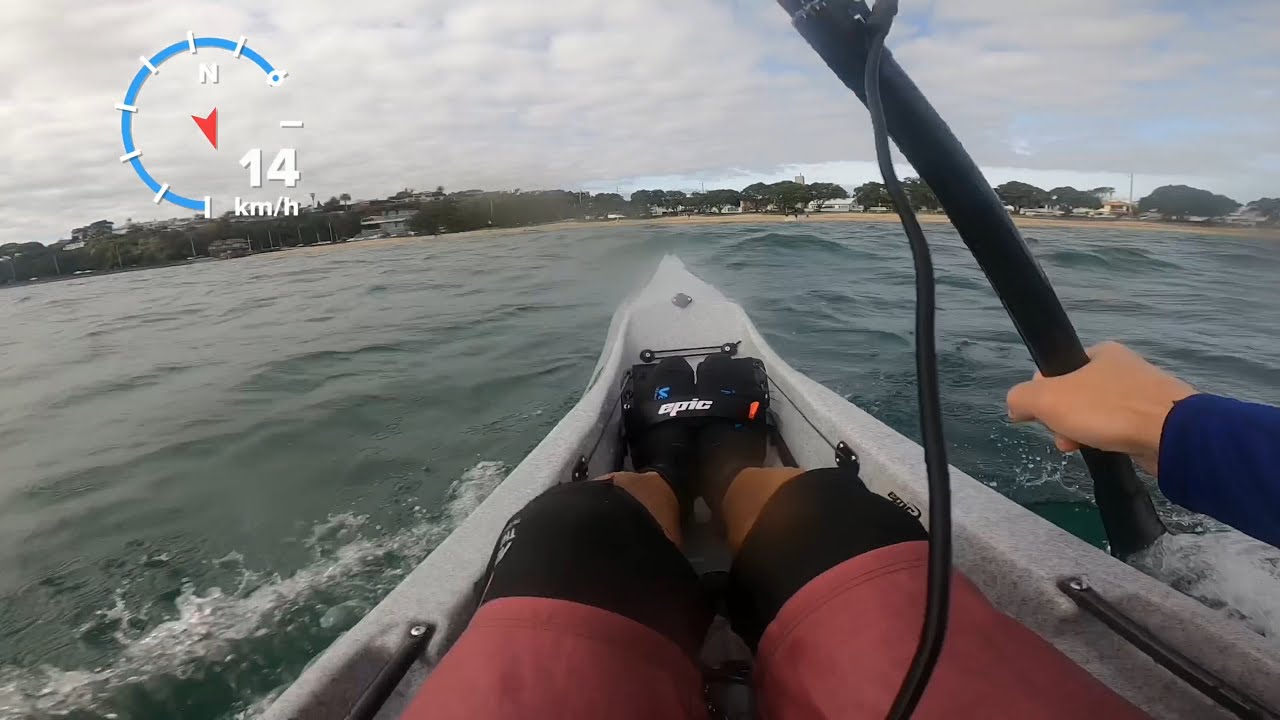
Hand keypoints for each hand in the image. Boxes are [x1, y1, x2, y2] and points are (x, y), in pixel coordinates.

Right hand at [1006, 342, 1195, 475]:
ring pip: (1097, 414)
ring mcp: (1143, 394)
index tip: (1042, 414)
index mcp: (1100, 352)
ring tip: (1080, 448)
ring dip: (1081, 432)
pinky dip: (1108, 440)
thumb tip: (1015, 405)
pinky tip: (1106, 450)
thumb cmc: (1107, 408)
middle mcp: (1123, 368)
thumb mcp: (1048, 399)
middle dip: (1062, 419)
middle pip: (1076, 395)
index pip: (1058, 370)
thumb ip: (1021, 397)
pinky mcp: (1157, 419)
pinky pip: (1120, 429)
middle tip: (1062, 436)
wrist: (1173, 433)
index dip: (1042, 393)